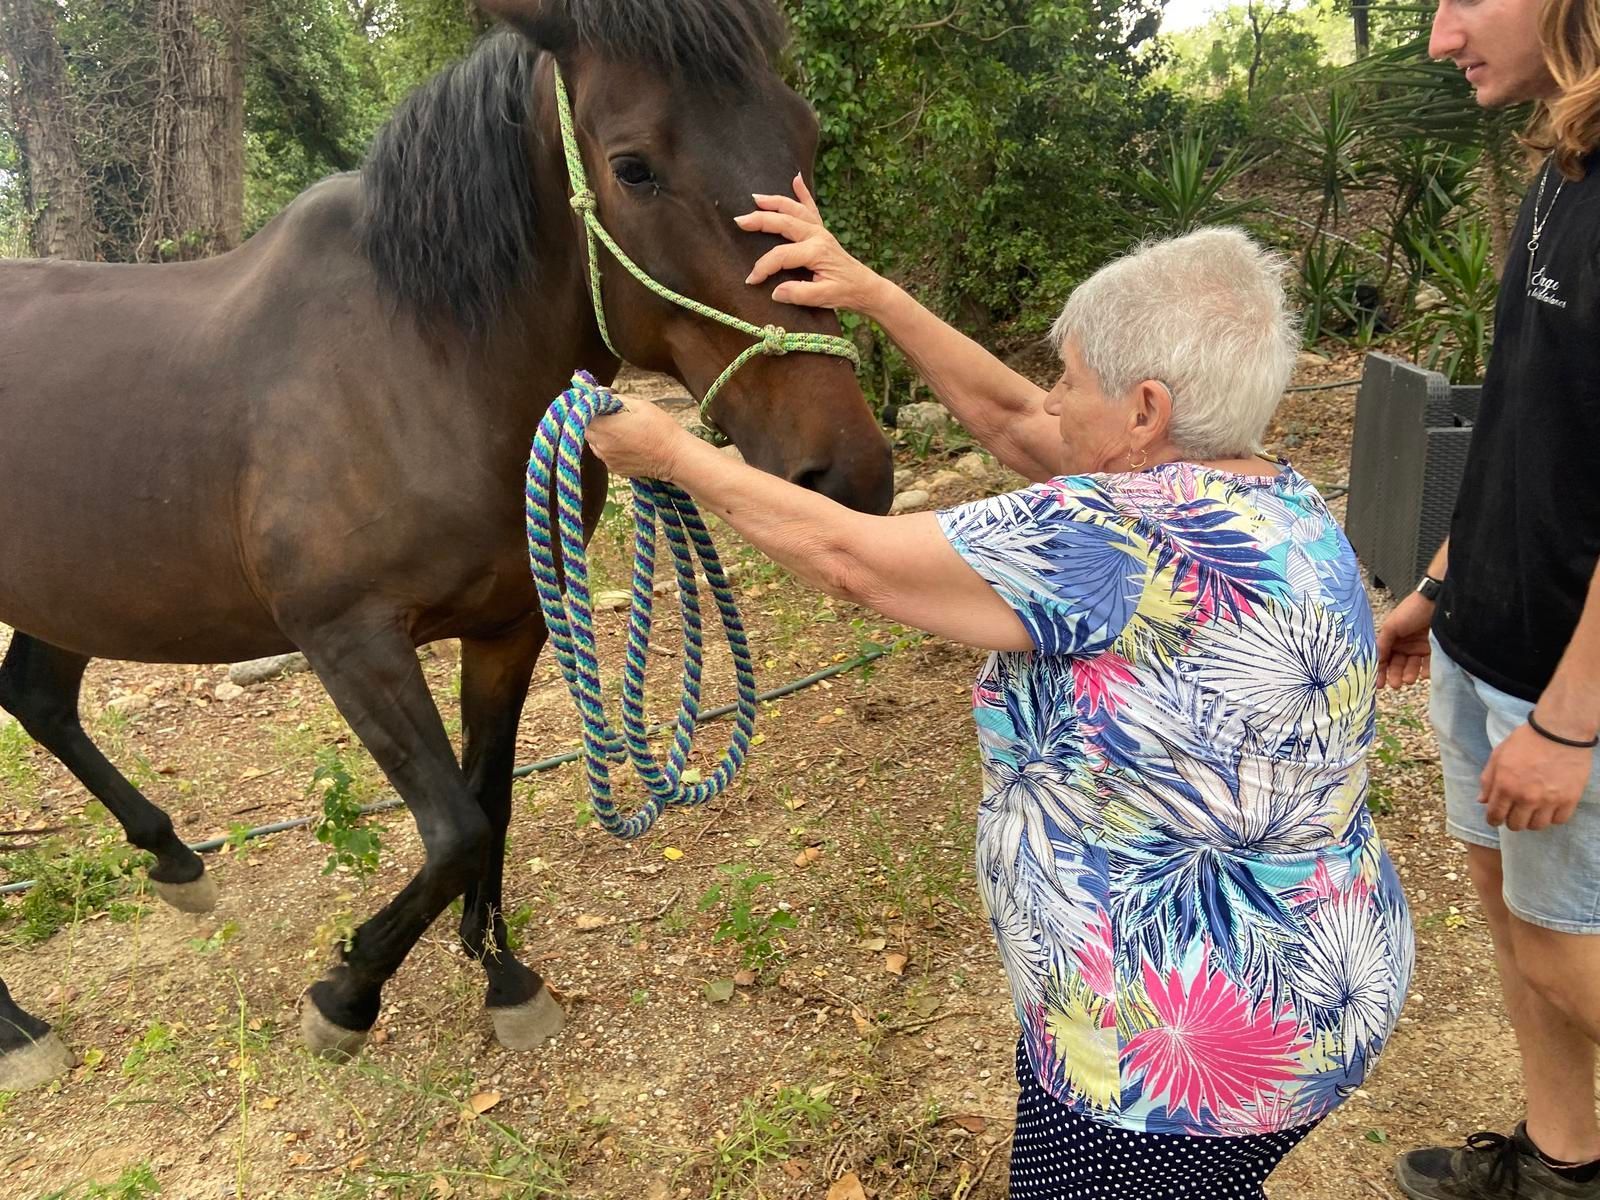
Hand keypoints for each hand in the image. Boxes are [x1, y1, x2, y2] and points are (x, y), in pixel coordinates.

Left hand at [584, 394, 696, 481]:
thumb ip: (615, 399)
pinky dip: (610, 447)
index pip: (584, 414)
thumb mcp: (639, 405)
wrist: (674, 457)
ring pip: (595, 443)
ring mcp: (607, 460)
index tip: (601, 404)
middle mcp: (602, 446)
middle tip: (613, 416)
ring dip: (602, 435)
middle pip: (587, 430)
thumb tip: (599, 394)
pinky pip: (605, 454)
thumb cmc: (659, 428)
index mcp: (606, 428)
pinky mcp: (614, 469)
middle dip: (596, 421)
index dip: (590, 407)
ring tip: (622, 430)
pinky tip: (627, 443)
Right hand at [735, 174, 888, 313]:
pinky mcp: (822, 230)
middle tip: (740, 220)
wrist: (865, 287)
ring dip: (775, 202)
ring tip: (756, 198)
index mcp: (816, 251)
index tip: (751, 280)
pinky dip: (803, 192)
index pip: (781, 255)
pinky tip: (796, 178)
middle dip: (760, 220)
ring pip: (794, 209)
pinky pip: (811, 207)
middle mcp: (817, 235)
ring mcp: (820, 230)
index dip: (763, 267)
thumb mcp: (824, 298)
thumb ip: (799, 294)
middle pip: (784, 222)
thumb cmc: (845, 292)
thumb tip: (775, 292)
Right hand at [1376, 592, 1434, 687]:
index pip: (1383, 659)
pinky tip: (1424, 674)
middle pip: (1397, 665)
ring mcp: (1419, 648)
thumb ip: (1383, 644)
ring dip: (1409, 674)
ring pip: (1412, 667)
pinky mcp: (1435, 650)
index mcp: (1392, 639)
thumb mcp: (1391, 626)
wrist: (1437, 601)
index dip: (1380, 671)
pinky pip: (1430, 664)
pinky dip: (1426, 671)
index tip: (1378, 684)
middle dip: (1395, 675)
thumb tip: (1375, 660)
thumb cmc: (1411, 611)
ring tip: (1409, 679)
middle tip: (1395, 684)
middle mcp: (1404, 645)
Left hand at [1480, 722, 1593, 829]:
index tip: (1496, 819)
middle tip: (1515, 812)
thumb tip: (1482, 801)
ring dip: (1532, 820)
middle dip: (1512, 820)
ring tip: (1532, 810)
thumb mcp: (1498, 755)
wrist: (1559, 731)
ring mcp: (1548, 800)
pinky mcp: (1569, 799)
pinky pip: (1559, 820)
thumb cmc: (1526, 740)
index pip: (1495, 815)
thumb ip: (1488, 780)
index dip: (1493, 820)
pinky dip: (1553, 817)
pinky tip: (1550, 808)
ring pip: (1537, 826)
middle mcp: (1526, 797)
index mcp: (1505, 786)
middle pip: (1516, 824)